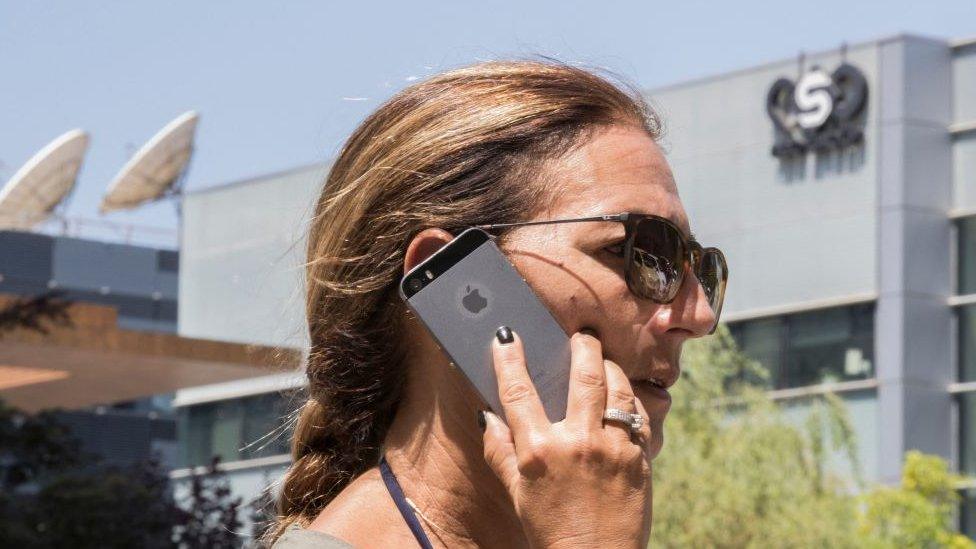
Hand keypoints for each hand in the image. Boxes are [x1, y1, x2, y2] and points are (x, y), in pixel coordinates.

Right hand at [480, 327, 652, 548]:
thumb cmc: (550, 530)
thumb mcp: (516, 492)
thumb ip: (500, 451)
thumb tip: (487, 416)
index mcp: (539, 451)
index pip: (518, 391)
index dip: (509, 358)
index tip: (507, 336)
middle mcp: (578, 442)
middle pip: (582, 373)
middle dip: (582, 345)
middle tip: (581, 334)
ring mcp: (614, 448)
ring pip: (617, 386)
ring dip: (609, 366)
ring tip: (602, 360)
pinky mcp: (640, 458)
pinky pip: (637, 413)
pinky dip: (629, 398)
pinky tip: (621, 396)